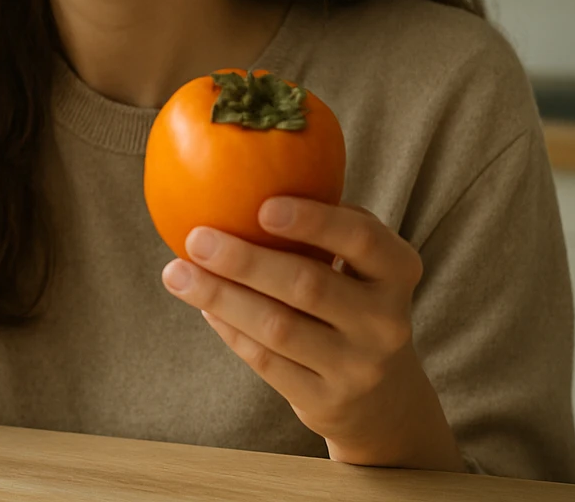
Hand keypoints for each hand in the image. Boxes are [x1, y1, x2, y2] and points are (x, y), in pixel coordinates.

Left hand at [160, 198, 464, 471]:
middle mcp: (386, 320)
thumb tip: (239, 173)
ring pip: (279, 327)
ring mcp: (358, 366)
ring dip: (221, 296)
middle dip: (245, 260)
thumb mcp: (361, 265)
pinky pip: (266, 362)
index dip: (314, 221)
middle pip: (309, 284)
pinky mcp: (326, 401)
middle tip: (196, 237)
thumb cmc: (353, 301)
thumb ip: (323, 226)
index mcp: (398, 270)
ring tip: (176, 273)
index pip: (362, 239)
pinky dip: (229, 330)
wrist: (382, 396)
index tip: (262, 205)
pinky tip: (202, 305)